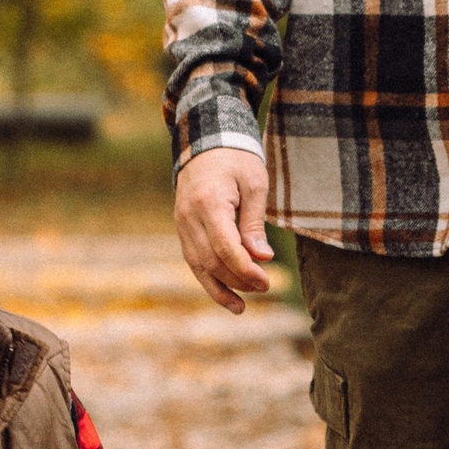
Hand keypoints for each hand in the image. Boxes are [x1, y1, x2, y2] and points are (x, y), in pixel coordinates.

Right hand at [174, 149, 273, 312]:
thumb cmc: (235, 159)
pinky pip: (193, 260)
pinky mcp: (183, 229)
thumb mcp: (254, 183)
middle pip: (211, 260)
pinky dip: (208, 280)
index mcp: (208, 202)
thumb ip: (254, 222)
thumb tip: (262, 258)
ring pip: (198, 265)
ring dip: (221, 288)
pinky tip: (227, 296)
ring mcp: (181, 224)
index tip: (266, 281)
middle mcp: (189, 217)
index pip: (224, 247)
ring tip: (241, 307)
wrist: (205, 140)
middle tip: (266, 286)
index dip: (245, 269)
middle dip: (238, 279)